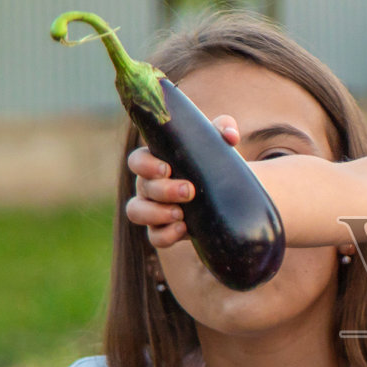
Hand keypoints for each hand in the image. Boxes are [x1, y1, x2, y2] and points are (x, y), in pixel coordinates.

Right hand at [124, 113, 240, 248]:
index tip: (167, 169)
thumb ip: (223, 129)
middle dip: (164, 190)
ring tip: (181, 214)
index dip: (146, 166)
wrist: (229, 194)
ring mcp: (152, 209)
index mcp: (156, 162)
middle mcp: (148, 185)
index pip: (137, 160)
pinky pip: (154, 237)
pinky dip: (165, 235)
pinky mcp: (163, 230)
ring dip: (156, 213)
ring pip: (136, 212)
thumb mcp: (218, 144)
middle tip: (189, 191)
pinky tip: (184, 229)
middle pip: (142, 187)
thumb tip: (230, 136)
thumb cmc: (214, 162)